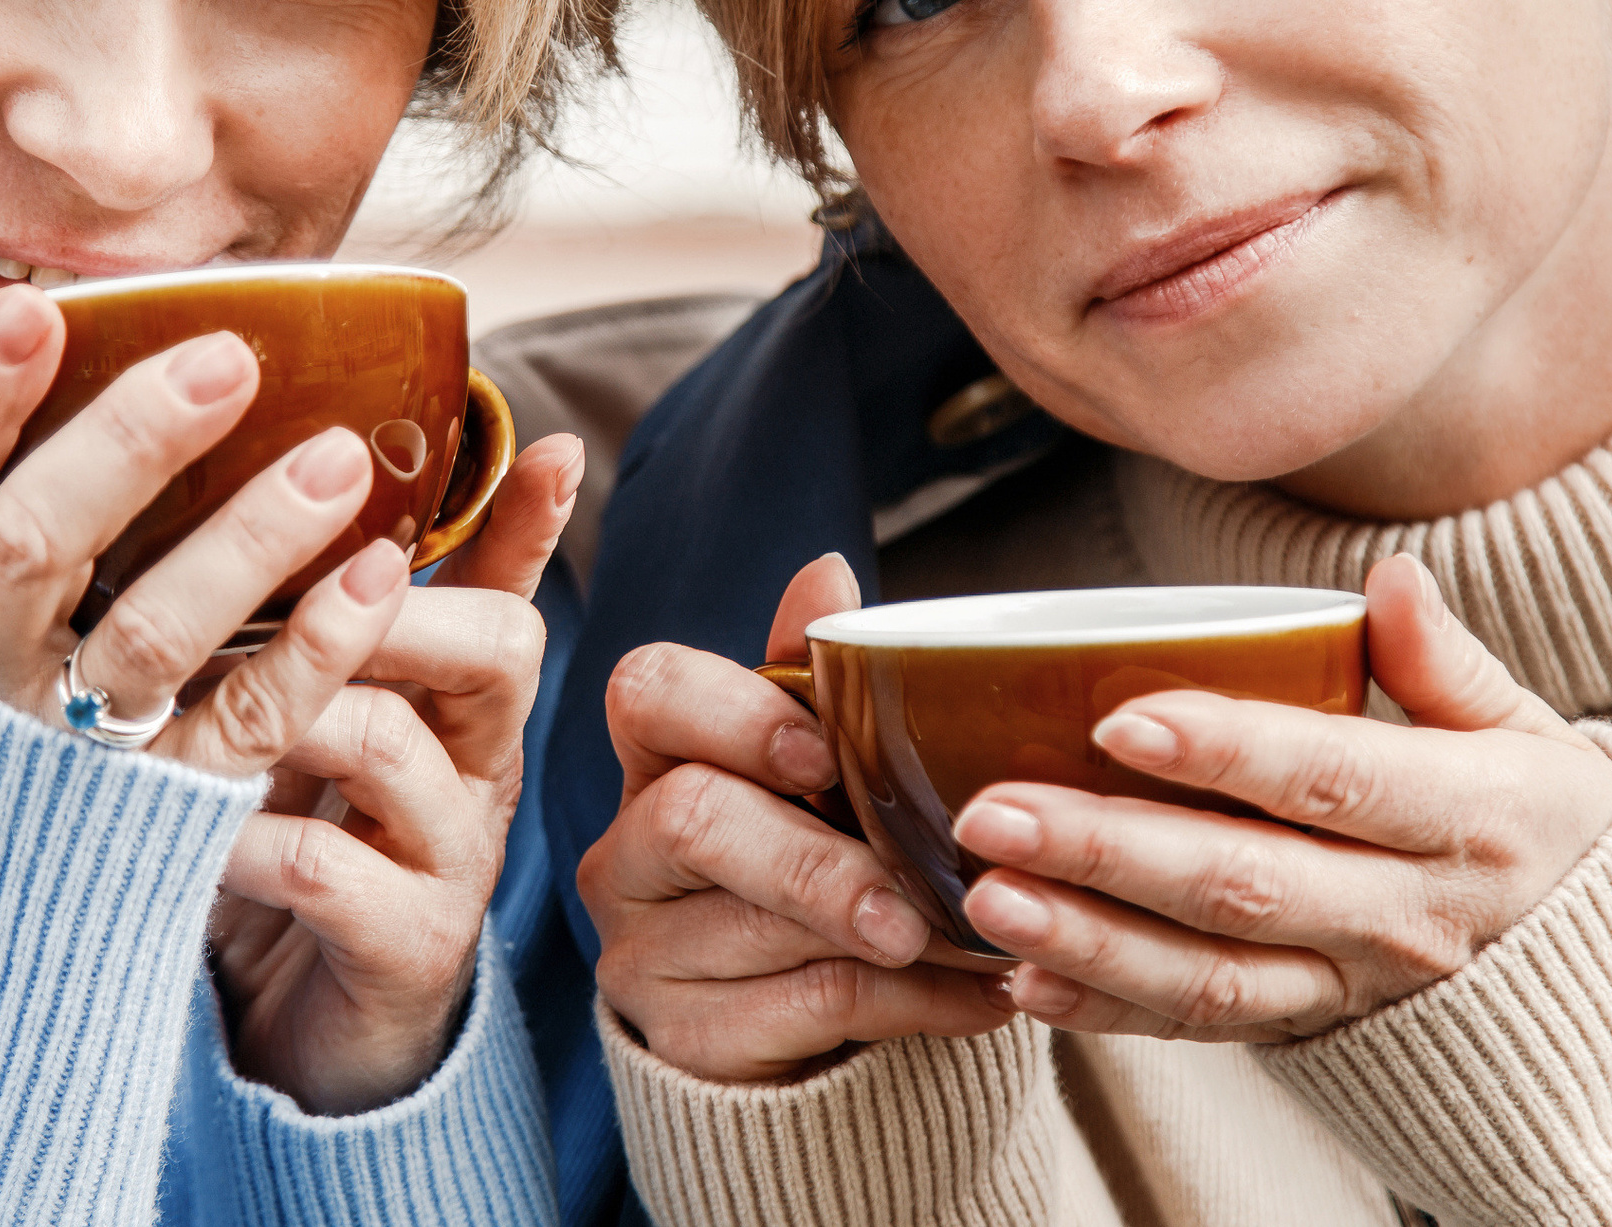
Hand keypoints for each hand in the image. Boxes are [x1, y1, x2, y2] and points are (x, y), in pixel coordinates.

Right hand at [0, 284, 411, 777]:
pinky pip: (240, 727)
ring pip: (148, 637)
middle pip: (31, 545)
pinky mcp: (154, 816)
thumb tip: (48, 344)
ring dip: (248, 538)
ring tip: (338, 455)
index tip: (35, 311)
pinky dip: (314, 647)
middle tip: (228, 357)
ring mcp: (57, 758)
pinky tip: (380, 573)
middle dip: (129, 443)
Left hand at [209, 434, 582, 1113]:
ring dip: (285, 698)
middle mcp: (474, 768)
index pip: (512, 585)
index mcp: (459, 700)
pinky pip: (324, 866)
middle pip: (496, 647)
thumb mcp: (324, 717)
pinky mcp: (404, 947)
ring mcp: (450, 859)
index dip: (530, 520)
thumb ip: (327, 615)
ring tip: (184, 681)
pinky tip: (169, 815)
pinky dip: (239, 831)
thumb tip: (310, 486)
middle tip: (280, 568)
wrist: (309, 1038)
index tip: (553, 446)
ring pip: (392, 741)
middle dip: (383, 595)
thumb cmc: (301, 840)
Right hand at [580, 555, 1015, 1082]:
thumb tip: (826, 572)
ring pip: (754, 928)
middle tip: (913, 892)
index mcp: (660, 758)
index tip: (821, 753)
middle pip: (692, 822)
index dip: (732, 714)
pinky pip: (802, 1012)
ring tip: (984, 938)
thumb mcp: (818, 772)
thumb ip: (815, 683)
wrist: (799, 1024)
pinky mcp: (684, 1038)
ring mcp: (643, 951)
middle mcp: (627, 851)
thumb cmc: (814, 858)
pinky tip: (980, 998)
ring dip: (889, 938)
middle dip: (815, 859)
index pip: (648, 695)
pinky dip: (910, 1003)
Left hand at [951, 554, 1611, 1040]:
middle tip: (993, 812)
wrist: (1606, 980)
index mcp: (1465, 817)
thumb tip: (1391, 576)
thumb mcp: (1528, 735)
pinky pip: (1204, 1031)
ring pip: (1211, 975)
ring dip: (1089, 940)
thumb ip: (1446, 663)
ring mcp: (1355, 987)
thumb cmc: (1536, 821)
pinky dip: (1110, 1014)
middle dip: (1109, 851)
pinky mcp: (1312, 1035)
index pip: (1333, 779)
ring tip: (985, 898)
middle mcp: (1407, 914)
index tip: (1118, 718)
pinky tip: (1022, 981)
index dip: (1228, 752)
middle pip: (1245, 884)